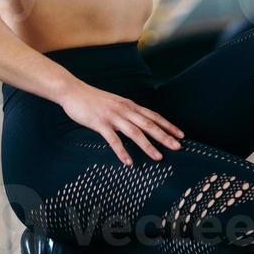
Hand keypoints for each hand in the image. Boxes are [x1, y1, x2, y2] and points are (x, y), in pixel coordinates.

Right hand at [60, 81, 184, 165]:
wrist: (72, 90)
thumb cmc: (93, 99)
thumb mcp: (114, 103)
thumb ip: (126, 112)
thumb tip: (138, 122)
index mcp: (129, 105)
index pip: (153, 116)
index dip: (168, 125)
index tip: (181, 135)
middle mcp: (124, 110)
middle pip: (148, 124)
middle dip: (164, 136)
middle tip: (178, 147)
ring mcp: (112, 116)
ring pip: (134, 132)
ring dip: (148, 146)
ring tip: (159, 158)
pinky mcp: (99, 123)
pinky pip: (113, 139)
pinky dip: (122, 151)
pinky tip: (128, 162)